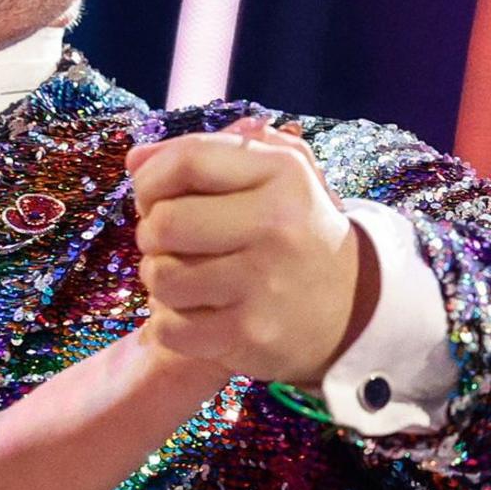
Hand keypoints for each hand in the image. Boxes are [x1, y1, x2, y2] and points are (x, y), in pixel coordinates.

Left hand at [124, 118, 373, 384]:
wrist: (355, 305)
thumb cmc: (295, 229)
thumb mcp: (274, 174)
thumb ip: (206, 153)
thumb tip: (135, 160)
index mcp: (282, 173)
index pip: (188, 160)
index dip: (152, 178)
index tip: (154, 195)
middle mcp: (276, 225)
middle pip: (164, 222)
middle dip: (152, 231)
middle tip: (171, 241)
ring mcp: (264, 284)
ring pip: (161, 277)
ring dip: (159, 279)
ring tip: (184, 276)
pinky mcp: (250, 336)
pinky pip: (170, 328)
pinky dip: (170, 323)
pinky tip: (195, 312)